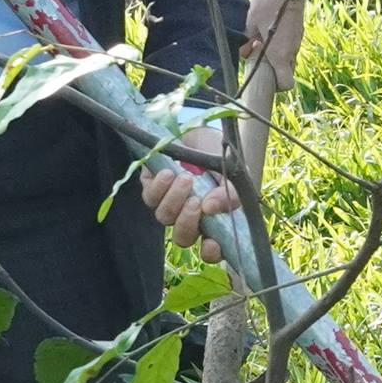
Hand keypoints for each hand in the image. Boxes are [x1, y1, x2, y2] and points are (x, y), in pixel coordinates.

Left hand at [140, 123, 241, 247]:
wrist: (199, 130)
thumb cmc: (220, 156)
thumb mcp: (232, 174)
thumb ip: (229, 194)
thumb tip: (211, 208)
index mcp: (213, 220)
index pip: (211, 249)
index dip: (210, 252)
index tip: (212, 243)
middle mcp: (189, 217)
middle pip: (183, 237)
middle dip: (187, 222)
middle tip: (196, 201)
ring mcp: (169, 205)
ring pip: (164, 217)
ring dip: (174, 200)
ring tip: (185, 178)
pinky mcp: (151, 188)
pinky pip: (149, 197)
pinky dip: (159, 187)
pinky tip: (168, 173)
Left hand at [243, 0, 306, 99]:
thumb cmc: (266, 5)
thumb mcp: (249, 24)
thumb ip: (245, 43)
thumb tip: (243, 53)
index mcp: (279, 54)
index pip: (286, 84)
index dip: (277, 87)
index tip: (264, 78)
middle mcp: (291, 51)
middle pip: (287, 72)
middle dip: (274, 70)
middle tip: (259, 58)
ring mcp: (298, 41)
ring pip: (289, 59)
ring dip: (277, 57)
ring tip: (263, 42)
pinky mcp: (299, 31)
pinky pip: (291, 46)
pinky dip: (282, 46)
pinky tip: (271, 31)